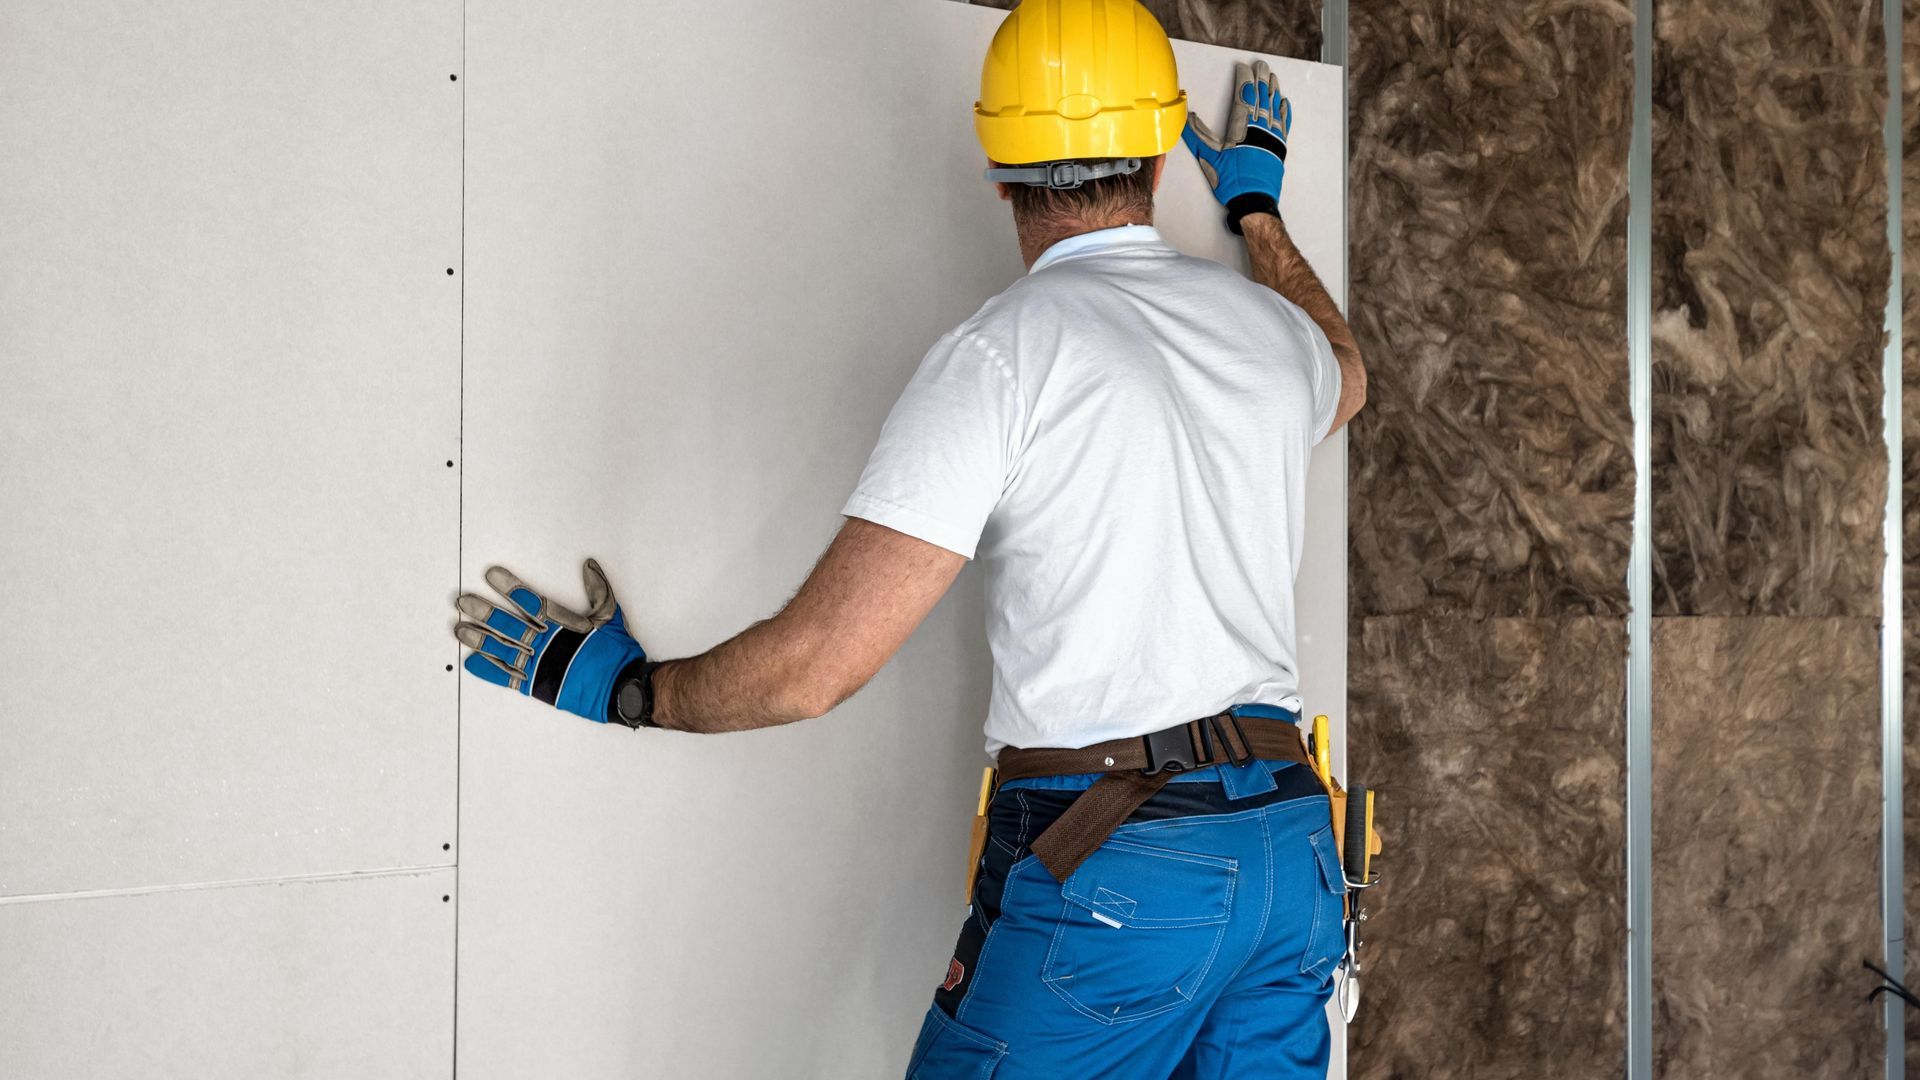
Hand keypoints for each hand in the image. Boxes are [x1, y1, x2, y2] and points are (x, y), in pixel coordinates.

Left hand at [454, 558, 645, 723]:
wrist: (621, 687)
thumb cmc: (616, 653)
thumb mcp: (611, 617)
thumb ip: (599, 590)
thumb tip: (589, 566)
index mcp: (564, 625)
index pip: (531, 602)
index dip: (511, 587)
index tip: (491, 576)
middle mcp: (547, 644)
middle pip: (509, 625)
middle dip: (484, 612)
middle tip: (464, 602)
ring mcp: (539, 665)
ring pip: (502, 649)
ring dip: (480, 638)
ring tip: (460, 629)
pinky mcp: (537, 685)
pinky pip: (508, 677)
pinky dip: (489, 670)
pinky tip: (472, 662)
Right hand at [1181, 58, 1290, 234]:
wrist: (1254, 201)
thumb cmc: (1231, 181)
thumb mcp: (1209, 158)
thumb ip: (1197, 137)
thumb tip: (1187, 119)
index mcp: (1241, 128)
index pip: (1243, 97)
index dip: (1243, 80)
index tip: (1243, 68)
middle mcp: (1259, 128)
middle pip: (1261, 97)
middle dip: (1261, 79)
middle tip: (1262, 65)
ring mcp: (1272, 137)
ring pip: (1273, 107)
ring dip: (1273, 91)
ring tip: (1273, 77)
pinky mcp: (1279, 147)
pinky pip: (1284, 124)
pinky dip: (1284, 112)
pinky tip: (1284, 102)